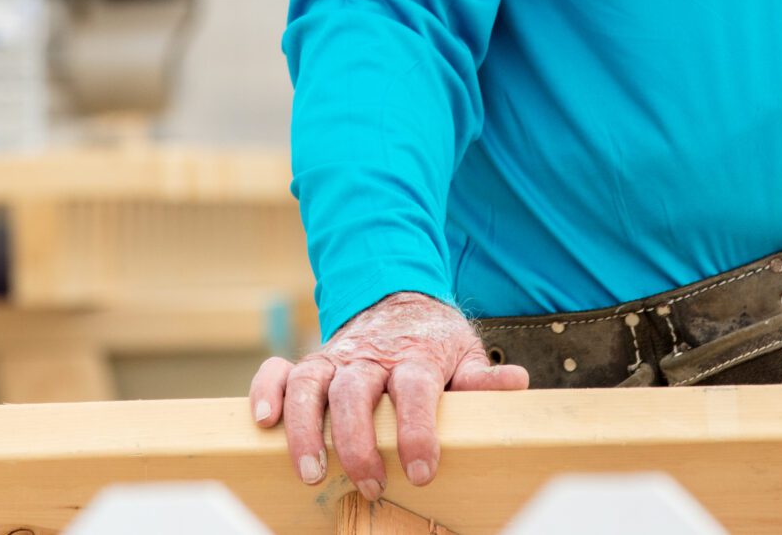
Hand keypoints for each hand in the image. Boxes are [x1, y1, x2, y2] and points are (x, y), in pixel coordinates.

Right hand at [247, 291, 528, 498]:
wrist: (398, 297)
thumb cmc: (433, 341)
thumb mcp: (464, 354)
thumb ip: (482, 378)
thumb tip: (517, 383)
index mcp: (413, 356)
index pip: (415, 391)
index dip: (417, 431)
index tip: (422, 471)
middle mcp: (369, 356)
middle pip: (355, 392)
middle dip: (357, 442)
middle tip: (369, 483)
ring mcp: (335, 357)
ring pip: (310, 384)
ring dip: (306, 428)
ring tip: (311, 472)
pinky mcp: (310, 362)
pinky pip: (278, 370)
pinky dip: (266, 391)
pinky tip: (265, 422)